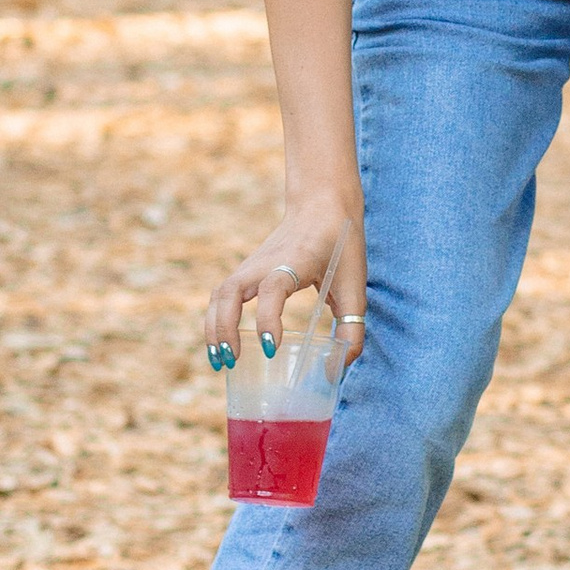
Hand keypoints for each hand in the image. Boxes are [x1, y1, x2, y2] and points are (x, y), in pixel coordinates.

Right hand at [206, 190, 366, 374]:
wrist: (322, 203)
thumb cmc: (340, 244)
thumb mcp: (354, 283)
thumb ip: (351, 326)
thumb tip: (340, 366)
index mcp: (295, 260)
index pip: (272, 288)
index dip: (268, 319)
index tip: (273, 347)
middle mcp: (265, 262)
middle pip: (230, 291)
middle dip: (224, 327)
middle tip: (231, 360)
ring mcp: (251, 265)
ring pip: (220, 293)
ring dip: (214, 327)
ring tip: (220, 361)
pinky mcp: (247, 270)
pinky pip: (222, 295)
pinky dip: (216, 319)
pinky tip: (222, 345)